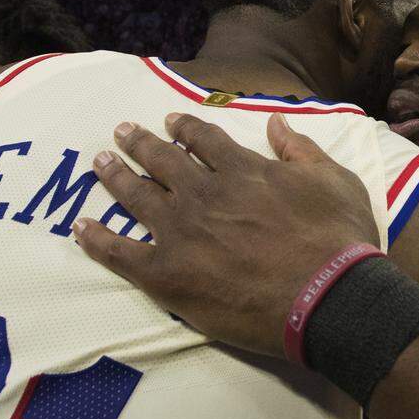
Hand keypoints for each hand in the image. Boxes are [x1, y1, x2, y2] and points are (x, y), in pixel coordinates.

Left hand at [72, 113, 379, 358]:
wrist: (327, 297)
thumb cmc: (338, 240)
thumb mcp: (334, 180)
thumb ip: (301, 150)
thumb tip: (277, 124)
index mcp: (242, 169)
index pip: (203, 139)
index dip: (184, 128)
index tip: (170, 122)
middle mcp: (204, 193)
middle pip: (162, 160)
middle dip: (140, 143)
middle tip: (121, 132)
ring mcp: (181, 232)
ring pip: (136, 196)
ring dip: (115, 176)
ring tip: (99, 163)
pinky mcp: (167, 274)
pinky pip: (120, 252)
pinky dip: (97, 238)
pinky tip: (81, 227)